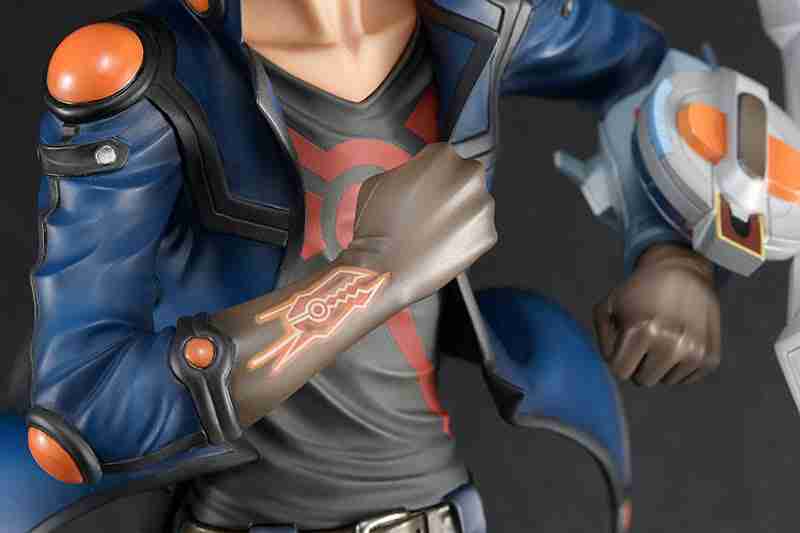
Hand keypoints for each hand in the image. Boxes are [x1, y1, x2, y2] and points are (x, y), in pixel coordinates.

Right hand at [341, 143, 496, 307]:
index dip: (431, 177)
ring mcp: (482, 206)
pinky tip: (443, 245)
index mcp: (442, 155)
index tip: (423, 191)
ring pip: (475, 205)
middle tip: (430, 212)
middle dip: (451, 192)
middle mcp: (469, 175)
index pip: (444, 159)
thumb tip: (419, 174)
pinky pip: (478, 231)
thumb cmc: (376, 226)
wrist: (384, 269)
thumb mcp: (380, 180)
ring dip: (460, 214)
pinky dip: (465, 238)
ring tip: (434, 232)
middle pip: (465, 179)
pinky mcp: (488, 234)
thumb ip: (408, 170)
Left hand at [593, 244, 721, 385]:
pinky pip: (684, 379)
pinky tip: (678, 340)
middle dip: (638, 363)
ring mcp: (694, 353)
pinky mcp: (710, 358)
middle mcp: (671, 345)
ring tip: (662, 336)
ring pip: (664, 381)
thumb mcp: (608, 306)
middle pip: (642, 380)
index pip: (620, 372)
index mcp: (643, 331)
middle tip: (643, 339)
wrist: (683, 272)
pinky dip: (678, 366)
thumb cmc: (639, 291)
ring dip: (659, 365)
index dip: (618, 358)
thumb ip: (602, 339)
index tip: (623, 342)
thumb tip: (613, 365)